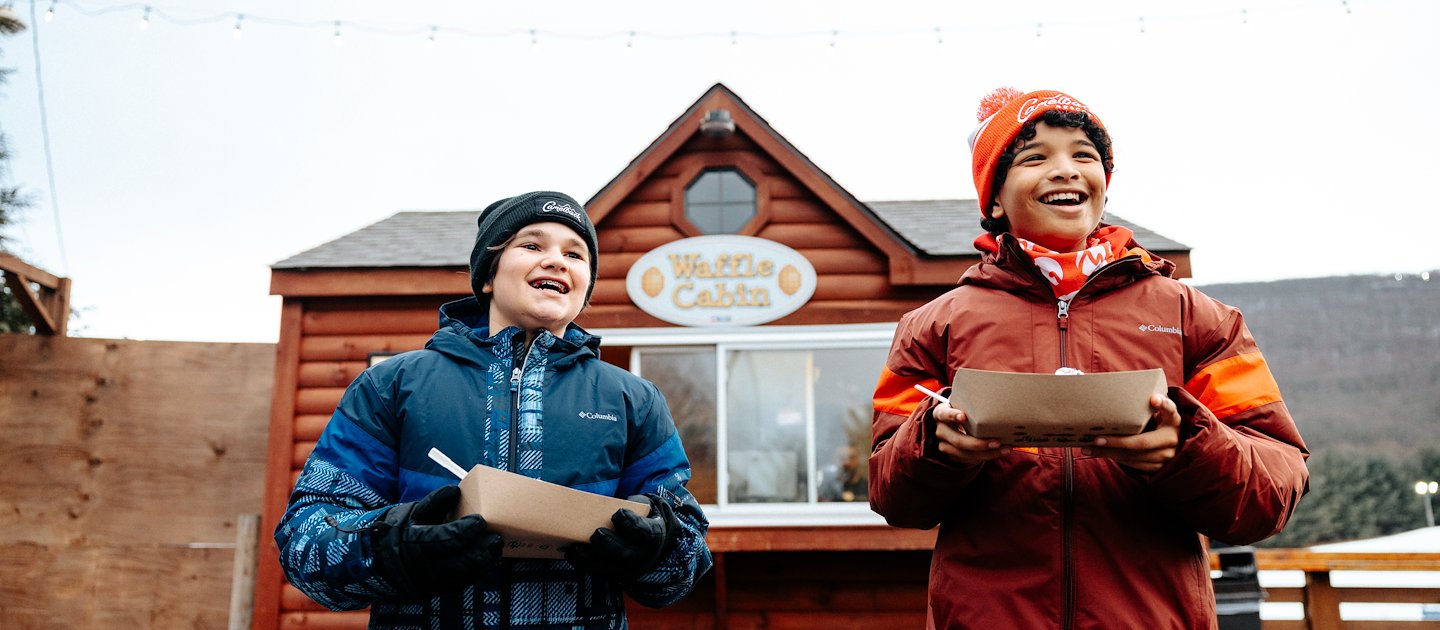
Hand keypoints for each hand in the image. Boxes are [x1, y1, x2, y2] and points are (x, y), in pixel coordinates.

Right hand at [372, 485, 503, 595]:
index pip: (448, 539)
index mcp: (416, 543)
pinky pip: (463, 582)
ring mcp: (432, 582)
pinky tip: (487, 558)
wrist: (385, 559)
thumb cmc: (405, 530)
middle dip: (484, 548)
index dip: (468, 530)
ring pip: (466, 574)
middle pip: (463, 561)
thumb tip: (455, 490)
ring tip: (495, 546)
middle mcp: (424, 567)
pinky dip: (478, 571)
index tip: (481, 520)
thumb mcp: (416, 512)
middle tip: (496, 536)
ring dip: (485, 561)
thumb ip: (435, 501)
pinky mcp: (438, 590)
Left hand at [565, 493, 677, 579]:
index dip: (631, 524)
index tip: (618, 513)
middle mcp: (643, 556)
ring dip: (590, 558)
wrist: (651, 539)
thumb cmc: (642, 516)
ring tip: (574, 548)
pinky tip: (571, 554)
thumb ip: (631, 503)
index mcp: (654, 535)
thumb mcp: (643, 506)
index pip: (645, 533)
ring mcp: (629, 568)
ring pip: (609, 566)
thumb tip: (606, 501)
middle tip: (595, 534)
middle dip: (609, 544)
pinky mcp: (616, 575)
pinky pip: (598, 572)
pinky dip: (583, 564)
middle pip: (625, 553)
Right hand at [933, 402, 1008, 463]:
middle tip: (997, 442)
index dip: (953, 416)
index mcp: (940, 414)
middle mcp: (941, 431)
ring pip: (964, 454)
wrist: (954, 424)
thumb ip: (972, 405)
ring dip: (986, 454)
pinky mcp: (952, 456)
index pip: (944, 414)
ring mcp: (944, 445)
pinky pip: (968, 460)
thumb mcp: (963, 405)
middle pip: (958, 440)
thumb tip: (995, 403)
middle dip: (978, 443)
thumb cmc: (963, 411)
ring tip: (1004, 449)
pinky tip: (998, 452)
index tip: (964, 416)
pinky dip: (985, 457)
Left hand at [1084, 393, 1180, 471]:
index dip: (1163, 404)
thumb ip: (1144, 404)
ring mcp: (1167, 455)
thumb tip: (1112, 392)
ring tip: (1088, 448)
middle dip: (1117, 442)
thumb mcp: (1156, 412)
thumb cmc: (1158, 421)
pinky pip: (1134, 464)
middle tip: (1096, 439)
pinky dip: (1116, 458)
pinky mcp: (1159, 467)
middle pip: (1142, 442)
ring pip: (1134, 456)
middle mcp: (1172, 438)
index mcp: (1173, 420)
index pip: (1170, 410)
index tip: (1153, 398)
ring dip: (1109, 453)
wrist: (1173, 442)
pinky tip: (1101, 453)